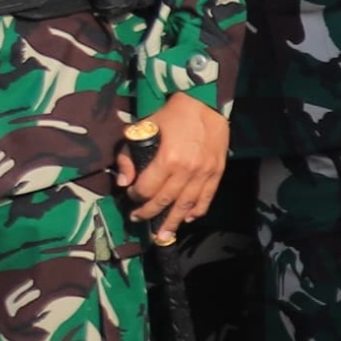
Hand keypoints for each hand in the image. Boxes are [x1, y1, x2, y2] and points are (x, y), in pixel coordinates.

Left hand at [119, 93, 228, 237]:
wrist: (205, 105)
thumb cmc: (170, 116)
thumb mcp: (141, 130)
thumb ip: (129, 156)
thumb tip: (124, 182)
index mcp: (168, 159)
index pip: (147, 189)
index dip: (135, 196)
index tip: (131, 194)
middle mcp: (187, 170)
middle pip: (164, 201)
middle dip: (148, 213)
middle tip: (138, 218)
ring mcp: (204, 173)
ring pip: (186, 205)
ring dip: (172, 222)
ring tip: (162, 235)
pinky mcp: (217, 172)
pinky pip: (207, 198)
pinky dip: (197, 211)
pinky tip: (187, 219)